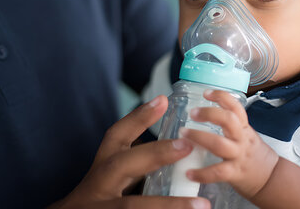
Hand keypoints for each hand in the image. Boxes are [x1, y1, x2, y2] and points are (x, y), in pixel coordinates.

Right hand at [50, 95, 210, 208]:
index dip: (137, 118)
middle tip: (187, 145)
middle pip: (120, 165)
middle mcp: (97, 186)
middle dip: (155, 154)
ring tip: (202, 205)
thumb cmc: (98, 202)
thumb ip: (136, 167)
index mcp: (101, 169)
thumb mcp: (110, 181)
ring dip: (169, 206)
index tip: (162, 100)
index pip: (115, 138)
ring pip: (131, 206)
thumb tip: (176, 151)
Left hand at [180, 89, 278, 199]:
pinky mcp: (235, 173)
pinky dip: (202, 174)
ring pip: (219, 144)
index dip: (221, 97)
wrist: (270, 177)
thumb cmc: (253, 154)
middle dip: (209, 114)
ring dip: (199, 137)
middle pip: (229, 120)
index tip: (206, 93)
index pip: (235, 107)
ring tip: (183, 135)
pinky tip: (189, 173)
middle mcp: (242, 139)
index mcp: (244, 128)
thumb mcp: (246, 135)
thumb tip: (204, 115)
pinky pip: (218, 172)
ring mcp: (238, 155)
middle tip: (192, 113)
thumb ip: (229, 127)